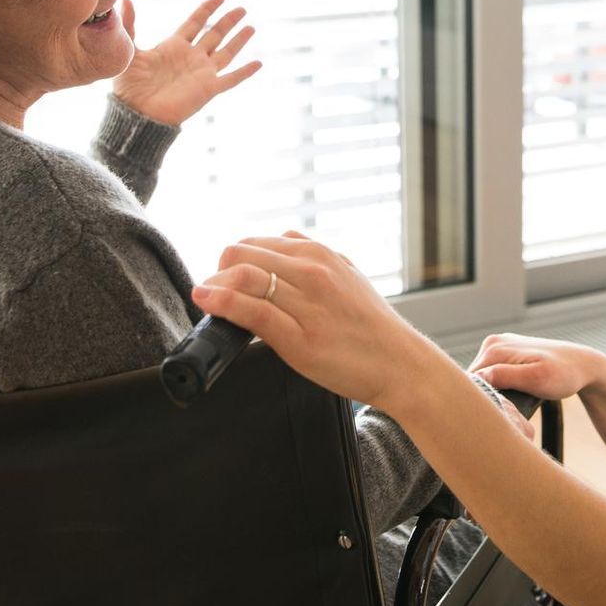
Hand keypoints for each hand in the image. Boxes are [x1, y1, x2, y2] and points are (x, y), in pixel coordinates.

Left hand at [112, 0, 261, 125]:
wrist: (136, 113)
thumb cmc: (129, 86)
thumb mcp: (130, 50)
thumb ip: (132, 24)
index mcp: (174, 46)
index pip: (196, 22)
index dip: (208, 10)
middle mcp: (192, 57)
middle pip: (215, 34)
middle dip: (228, 21)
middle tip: (242, 8)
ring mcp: (202, 73)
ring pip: (226, 52)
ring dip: (239, 40)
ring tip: (251, 27)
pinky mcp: (208, 89)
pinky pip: (231, 79)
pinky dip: (245, 72)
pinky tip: (259, 63)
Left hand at [191, 232, 441, 413]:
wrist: (400, 363)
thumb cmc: (372, 326)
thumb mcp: (347, 275)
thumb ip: (315, 257)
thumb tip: (282, 242)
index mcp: (319, 254)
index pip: (255, 243)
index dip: (230, 260)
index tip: (222, 278)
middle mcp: (312, 271)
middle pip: (241, 253)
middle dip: (217, 271)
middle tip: (212, 292)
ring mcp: (307, 303)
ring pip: (244, 276)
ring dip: (213, 285)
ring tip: (204, 298)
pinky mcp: (301, 337)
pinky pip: (253, 310)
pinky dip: (221, 302)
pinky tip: (206, 301)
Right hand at [469, 333, 605, 401]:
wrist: (583, 366)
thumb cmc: (564, 374)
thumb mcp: (537, 378)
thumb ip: (506, 375)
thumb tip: (479, 376)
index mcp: (494, 348)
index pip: (469, 380)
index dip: (478, 400)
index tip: (495, 413)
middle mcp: (491, 344)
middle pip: (473, 380)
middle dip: (484, 397)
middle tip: (506, 412)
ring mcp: (498, 348)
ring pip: (482, 379)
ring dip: (492, 394)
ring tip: (511, 405)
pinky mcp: (505, 355)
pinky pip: (491, 375)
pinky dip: (498, 388)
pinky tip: (513, 397)